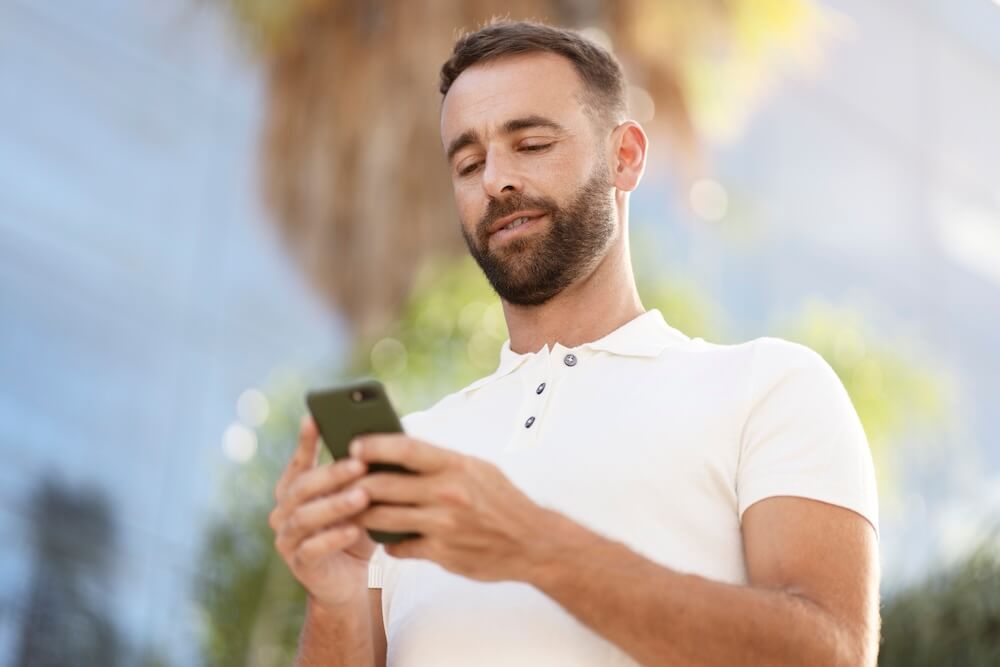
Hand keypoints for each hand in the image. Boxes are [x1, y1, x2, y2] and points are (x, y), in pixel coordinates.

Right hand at [269, 416, 376, 608]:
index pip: (299, 461)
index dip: (305, 440)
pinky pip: (312, 549)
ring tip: (362, 497)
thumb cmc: (355, 530)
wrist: (351, 580)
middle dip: (331, 474)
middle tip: (359, 464)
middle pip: (302, 487)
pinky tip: (354, 530)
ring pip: (305, 517)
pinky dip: (333, 538)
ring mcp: (287, 539)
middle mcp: (284, 511)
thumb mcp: (360, 499)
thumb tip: (385, 437)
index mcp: (295, 490)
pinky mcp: (299, 565)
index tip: (314, 418)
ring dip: (334, 505)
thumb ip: (361, 475)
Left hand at [350, 434, 555, 582]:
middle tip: (341, 482)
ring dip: (362, 515)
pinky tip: (387, 538)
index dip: (374, 445)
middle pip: (383, 485)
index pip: (405, 449)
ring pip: (383, 518)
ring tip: (352, 510)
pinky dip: (389, 542)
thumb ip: (441, 460)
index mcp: (456, 466)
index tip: (354, 445)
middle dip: (355, 484)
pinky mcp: (441, 553)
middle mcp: (447, 494)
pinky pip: (400, 546)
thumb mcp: (477, 469)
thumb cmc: (502, 501)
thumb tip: (400, 447)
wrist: (533, 542)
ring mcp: (443, 525)